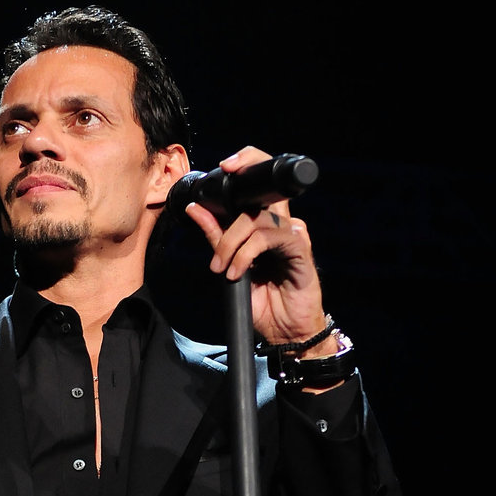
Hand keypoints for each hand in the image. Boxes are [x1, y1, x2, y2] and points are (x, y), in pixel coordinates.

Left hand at [182, 146, 336, 351]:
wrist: (285, 332)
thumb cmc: (263, 300)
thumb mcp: (229, 266)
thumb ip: (216, 237)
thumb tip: (194, 208)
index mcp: (266, 222)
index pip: (259, 182)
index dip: (247, 163)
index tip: (224, 166)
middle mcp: (281, 222)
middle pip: (259, 194)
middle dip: (227, 213)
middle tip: (214, 250)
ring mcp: (292, 234)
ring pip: (257, 218)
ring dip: (231, 243)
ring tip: (223, 267)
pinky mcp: (300, 249)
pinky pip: (268, 238)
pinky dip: (246, 254)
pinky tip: (237, 271)